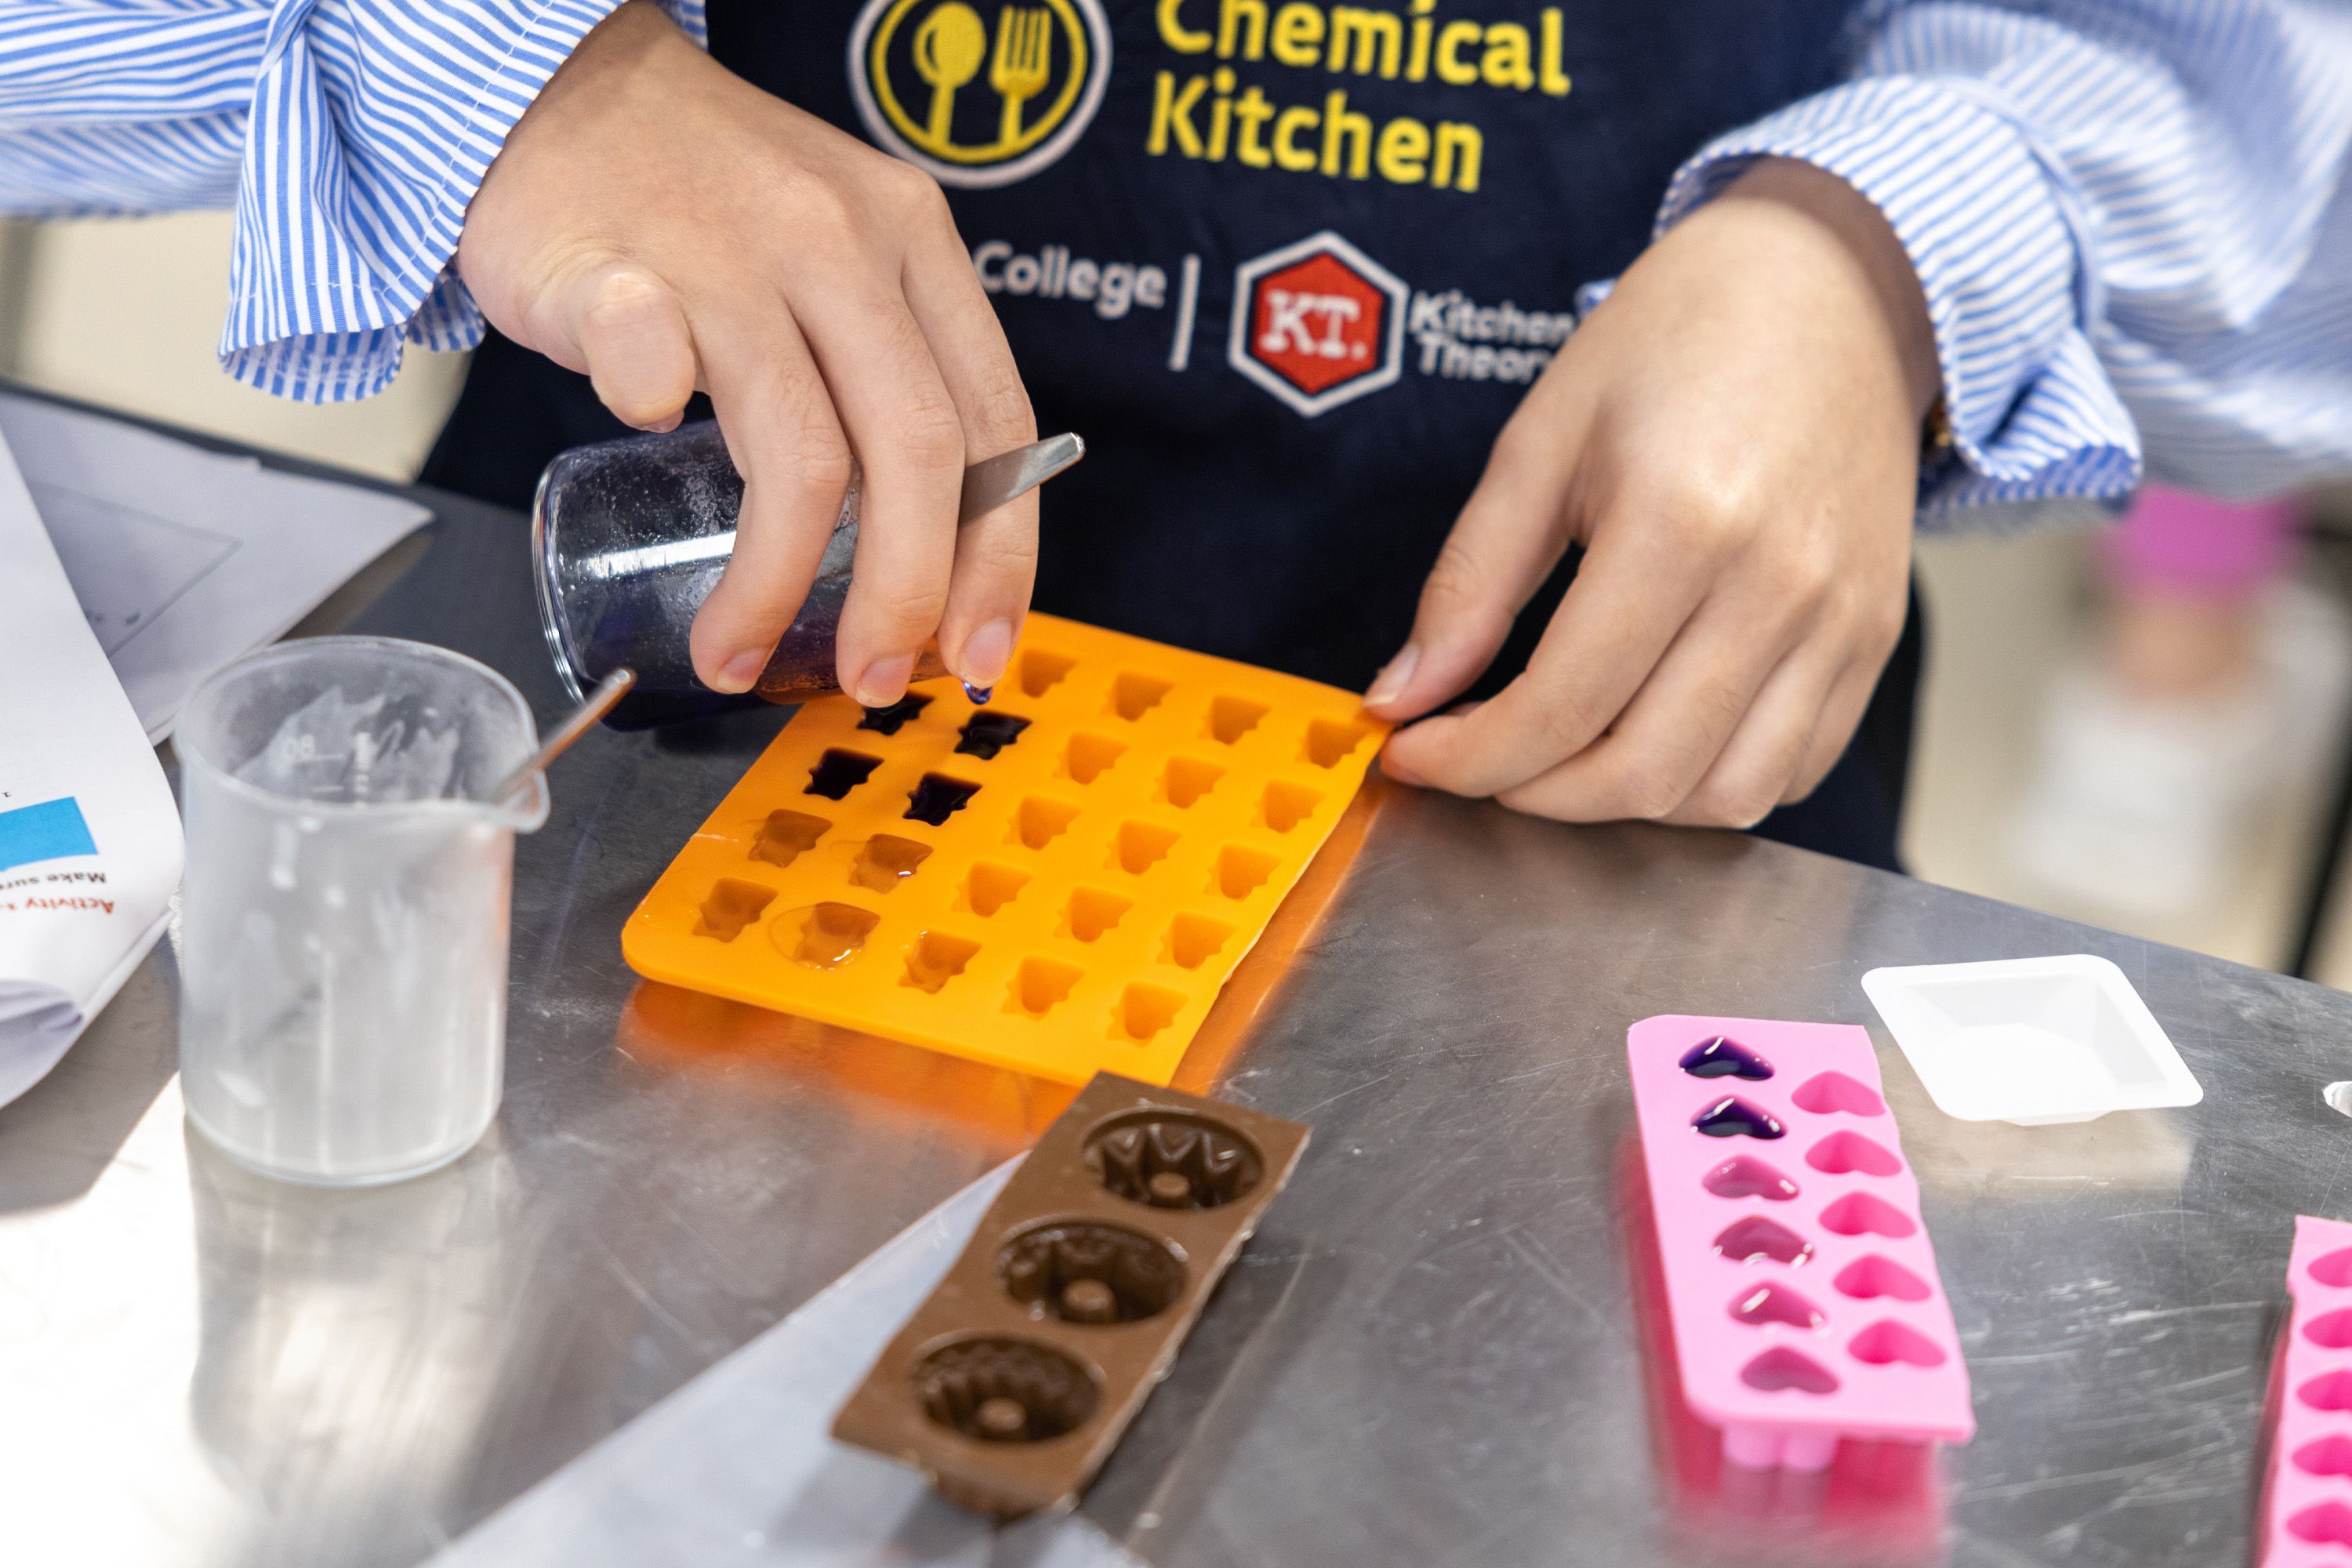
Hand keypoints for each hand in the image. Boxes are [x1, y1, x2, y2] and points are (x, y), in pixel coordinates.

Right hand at [458, 1, 1036, 703]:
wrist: (551, 85)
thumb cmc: (699, 202)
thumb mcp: (839, 260)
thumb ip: (886, 380)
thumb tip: (926, 559)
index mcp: (916, 247)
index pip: (997, 425)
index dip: (1001, 555)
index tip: (979, 648)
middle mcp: (841, 243)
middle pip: (914, 452)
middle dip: (901, 595)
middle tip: (867, 678)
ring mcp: (729, 250)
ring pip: (799, 451)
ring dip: (771, 581)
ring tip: (735, 649)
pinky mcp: (614, 263)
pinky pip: (647, 361)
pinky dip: (649, 413)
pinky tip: (646, 436)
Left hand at [1366, 158, 1938, 827]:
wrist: (1830, 284)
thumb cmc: (1679, 340)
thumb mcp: (1543, 439)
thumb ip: (1470, 580)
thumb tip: (1403, 696)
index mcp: (1681, 522)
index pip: (1559, 706)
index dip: (1469, 757)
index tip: (1413, 753)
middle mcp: (1777, 584)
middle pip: (1640, 772)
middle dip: (1532, 794)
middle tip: (1477, 759)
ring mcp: (1839, 620)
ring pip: (1723, 795)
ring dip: (1621, 805)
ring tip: (1559, 755)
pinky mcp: (1875, 639)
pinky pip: (1791, 769)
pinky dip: (1709, 785)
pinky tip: (1650, 733)